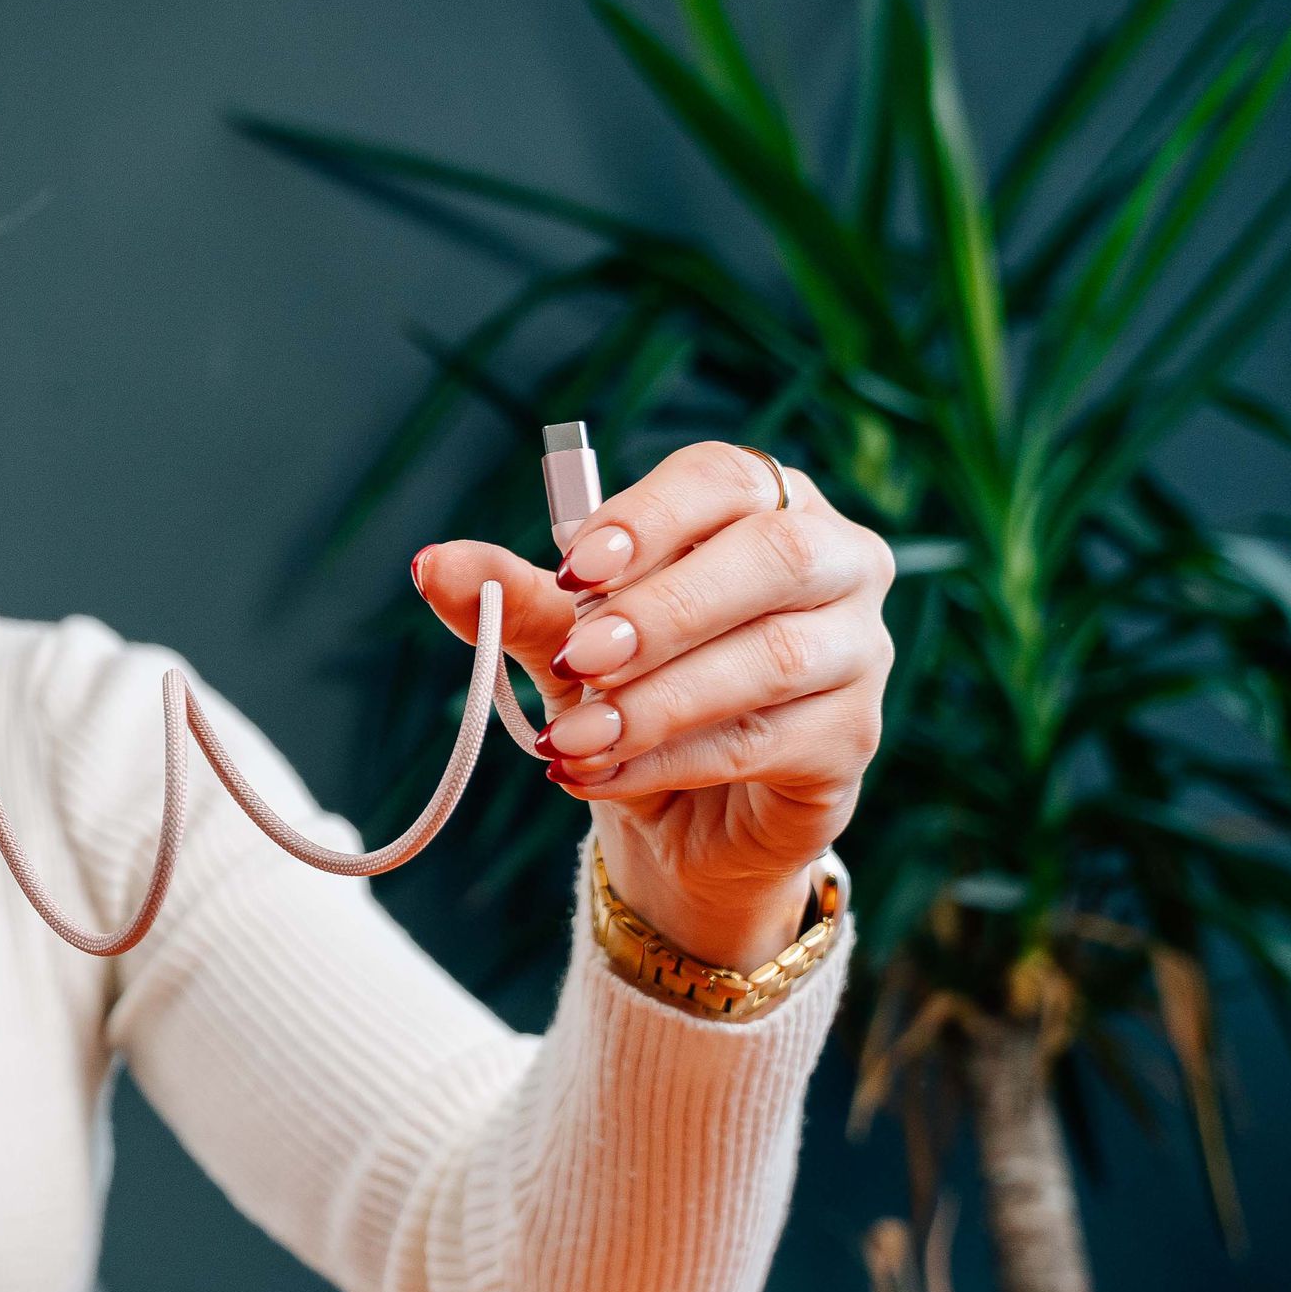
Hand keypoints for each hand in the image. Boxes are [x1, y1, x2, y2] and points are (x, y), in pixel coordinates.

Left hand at [411, 442, 892, 969]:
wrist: (684, 814)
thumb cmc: (633, 688)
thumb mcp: (565, 639)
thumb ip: (513, 598)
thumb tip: (431, 564)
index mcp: (766, 503)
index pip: (724, 478)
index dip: (650, 517)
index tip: (573, 569)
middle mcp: (834, 562)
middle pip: (774, 556)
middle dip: (664, 609)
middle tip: (577, 659)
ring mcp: (859, 651)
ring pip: (771, 659)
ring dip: (657, 700)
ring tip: (569, 737)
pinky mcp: (852, 740)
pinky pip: (764, 743)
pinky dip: (669, 759)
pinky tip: (598, 774)